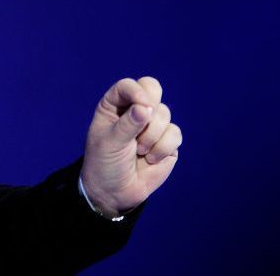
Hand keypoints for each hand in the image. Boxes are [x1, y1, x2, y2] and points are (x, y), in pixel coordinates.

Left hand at [80, 76, 181, 216]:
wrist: (114, 193)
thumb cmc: (105, 163)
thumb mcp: (109, 143)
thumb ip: (127, 124)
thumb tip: (146, 108)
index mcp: (114, 106)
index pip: (128, 86)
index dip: (137, 91)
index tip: (142, 104)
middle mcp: (134, 110)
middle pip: (153, 90)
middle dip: (151, 108)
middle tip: (143, 123)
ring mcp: (152, 125)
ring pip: (165, 114)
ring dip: (152, 135)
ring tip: (138, 151)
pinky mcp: (167, 142)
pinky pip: (175, 134)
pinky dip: (163, 148)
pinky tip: (150, 159)